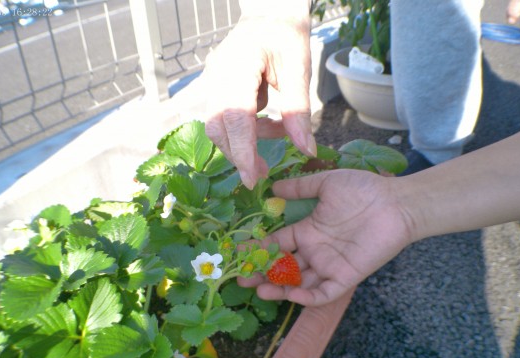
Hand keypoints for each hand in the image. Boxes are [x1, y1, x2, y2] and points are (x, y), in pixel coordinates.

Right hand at [203, 15, 315, 188]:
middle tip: (264, 172)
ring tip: (279, 134)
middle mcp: (217, 76)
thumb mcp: (298, 70)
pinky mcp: (217, 89)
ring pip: (218, 126)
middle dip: (240, 154)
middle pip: (218, 127)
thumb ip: (298, 111)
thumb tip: (306, 151)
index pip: (236, 117)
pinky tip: (269, 122)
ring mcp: (213, 82)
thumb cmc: (286, 34)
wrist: (270, 12)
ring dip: (245, 142)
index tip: (253, 179)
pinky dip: (246, 129)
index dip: (243, 151)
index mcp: (238, 66)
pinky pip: (226, 118)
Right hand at [239, 170, 413, 305]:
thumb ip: (300, 187)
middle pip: (283, 267)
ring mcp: (329, 265)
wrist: (396, 203)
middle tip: (242, 278)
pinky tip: (292, 294)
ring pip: (299, 283)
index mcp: (308, 230)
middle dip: (262, 274)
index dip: (257, 249)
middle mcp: (315, 250)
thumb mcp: (327, 184)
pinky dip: (308, 297)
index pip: (276, 243)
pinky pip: (324, 293)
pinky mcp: (346, 276)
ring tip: (260, 291)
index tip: (237, 252)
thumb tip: (273, 185)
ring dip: (280, 289)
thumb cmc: (363, 190)